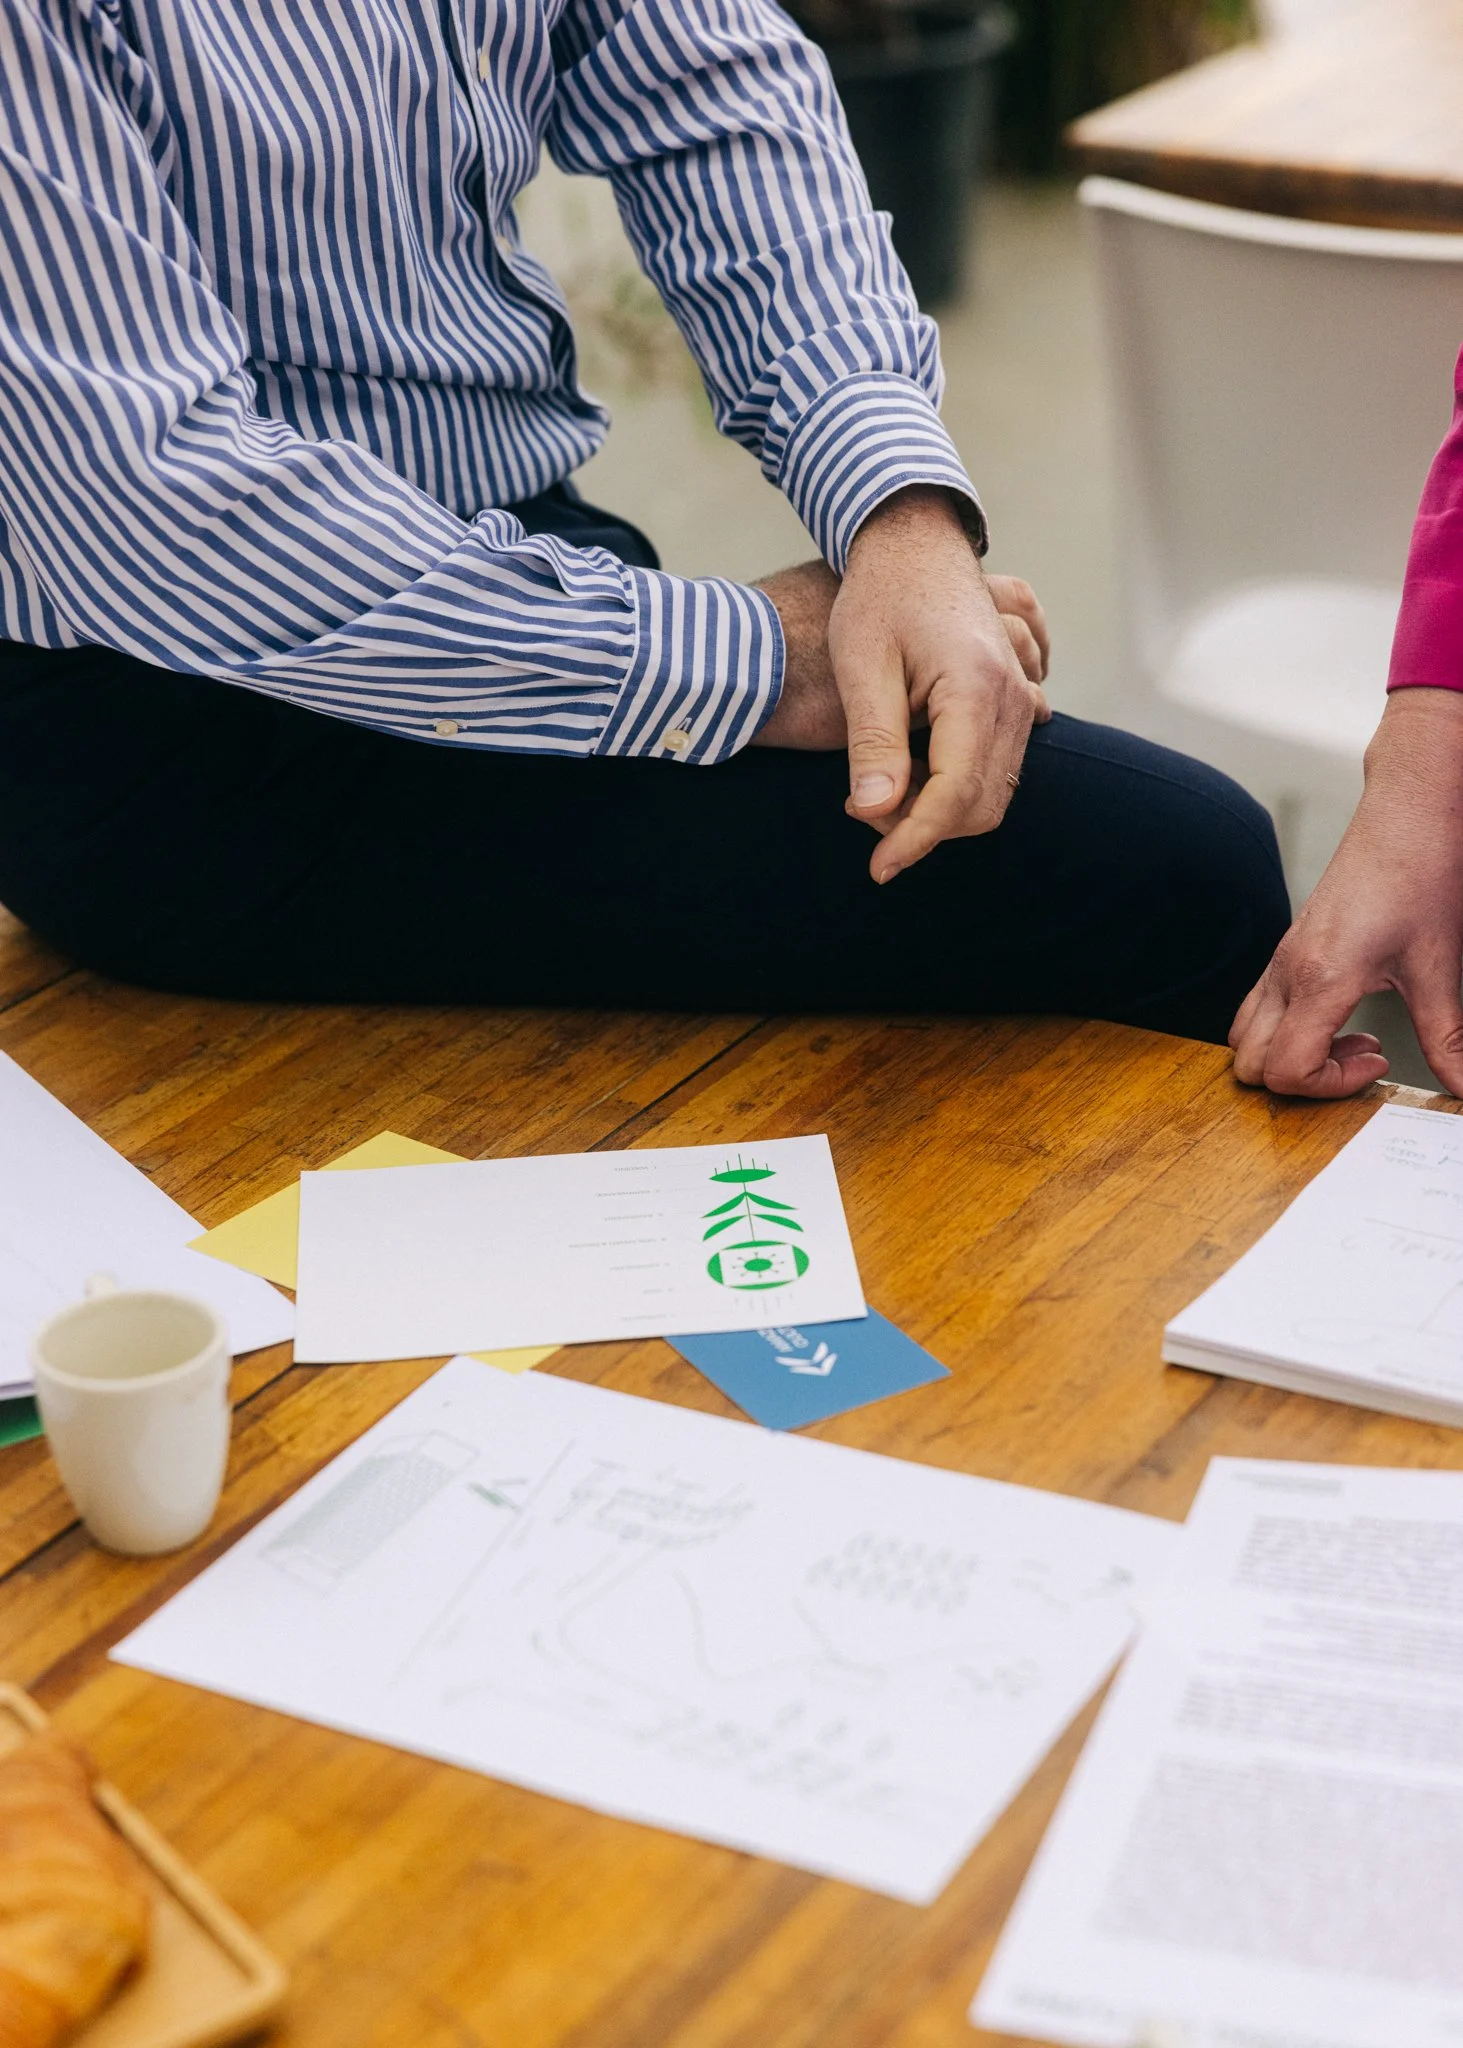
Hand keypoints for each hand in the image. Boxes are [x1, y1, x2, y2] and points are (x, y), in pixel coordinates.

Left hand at [754, 492, 1050, 882]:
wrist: (914, 540)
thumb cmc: (880, 596)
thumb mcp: (862, 666)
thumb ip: (872, 743)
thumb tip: (874, 813)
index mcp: (977, 690)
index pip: (954, 797)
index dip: (914, 841)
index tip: (878, 870)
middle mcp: (1014, 698)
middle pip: (982, 804)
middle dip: (924, 828)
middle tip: (865, 814)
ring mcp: (1023, 696)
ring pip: (995, 789)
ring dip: (940, 807)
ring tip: (881, 787)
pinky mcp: (1018, 696)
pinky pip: (1001, 763)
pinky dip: (960, 782)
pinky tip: (912, 765)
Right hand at [1230, 688, 1462, 1095]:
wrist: (1411, 811)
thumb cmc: (1421, 871)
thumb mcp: (1441, 965)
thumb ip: (1449, 1038)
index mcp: (1319, 978)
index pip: (1286, 1070)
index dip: (1329, 1086)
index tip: (1378, 1063)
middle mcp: (1287, 971)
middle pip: (1250, 1064)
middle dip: (1303, 1079)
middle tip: (1361, 1059)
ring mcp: (1281, 959)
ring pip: (1244, 1037)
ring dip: (1288, 1054)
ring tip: (1346, 1039)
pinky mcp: (1289, 948)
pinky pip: (1258, 1007)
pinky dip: (1286, 1029)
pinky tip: (1337, 1013)